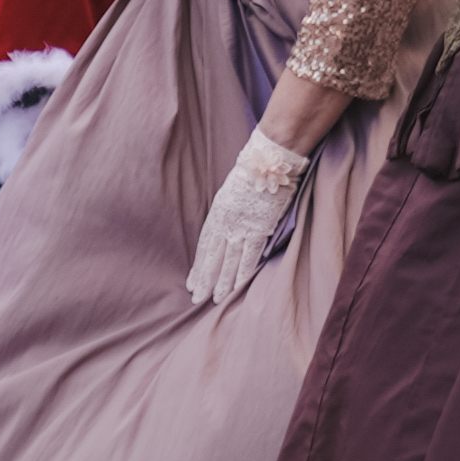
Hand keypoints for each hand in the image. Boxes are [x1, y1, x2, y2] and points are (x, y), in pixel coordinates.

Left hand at [186, 132, 312, 306]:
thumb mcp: (229, 193)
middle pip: (212, 256)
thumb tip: (223, 230)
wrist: (267, 161)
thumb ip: (226, 214)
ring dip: (223, 281)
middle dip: (205, 279)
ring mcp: (241, 227)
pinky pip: (249, 254)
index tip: (192, 283)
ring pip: (228, 260)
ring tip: (216, 299)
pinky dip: (243, 272)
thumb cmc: (252, 174)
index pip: (204, 245)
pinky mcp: (259, 228)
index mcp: (217, 213)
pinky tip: (238, 286)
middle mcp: (225, 223)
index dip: (199, 266)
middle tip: (197, 298)